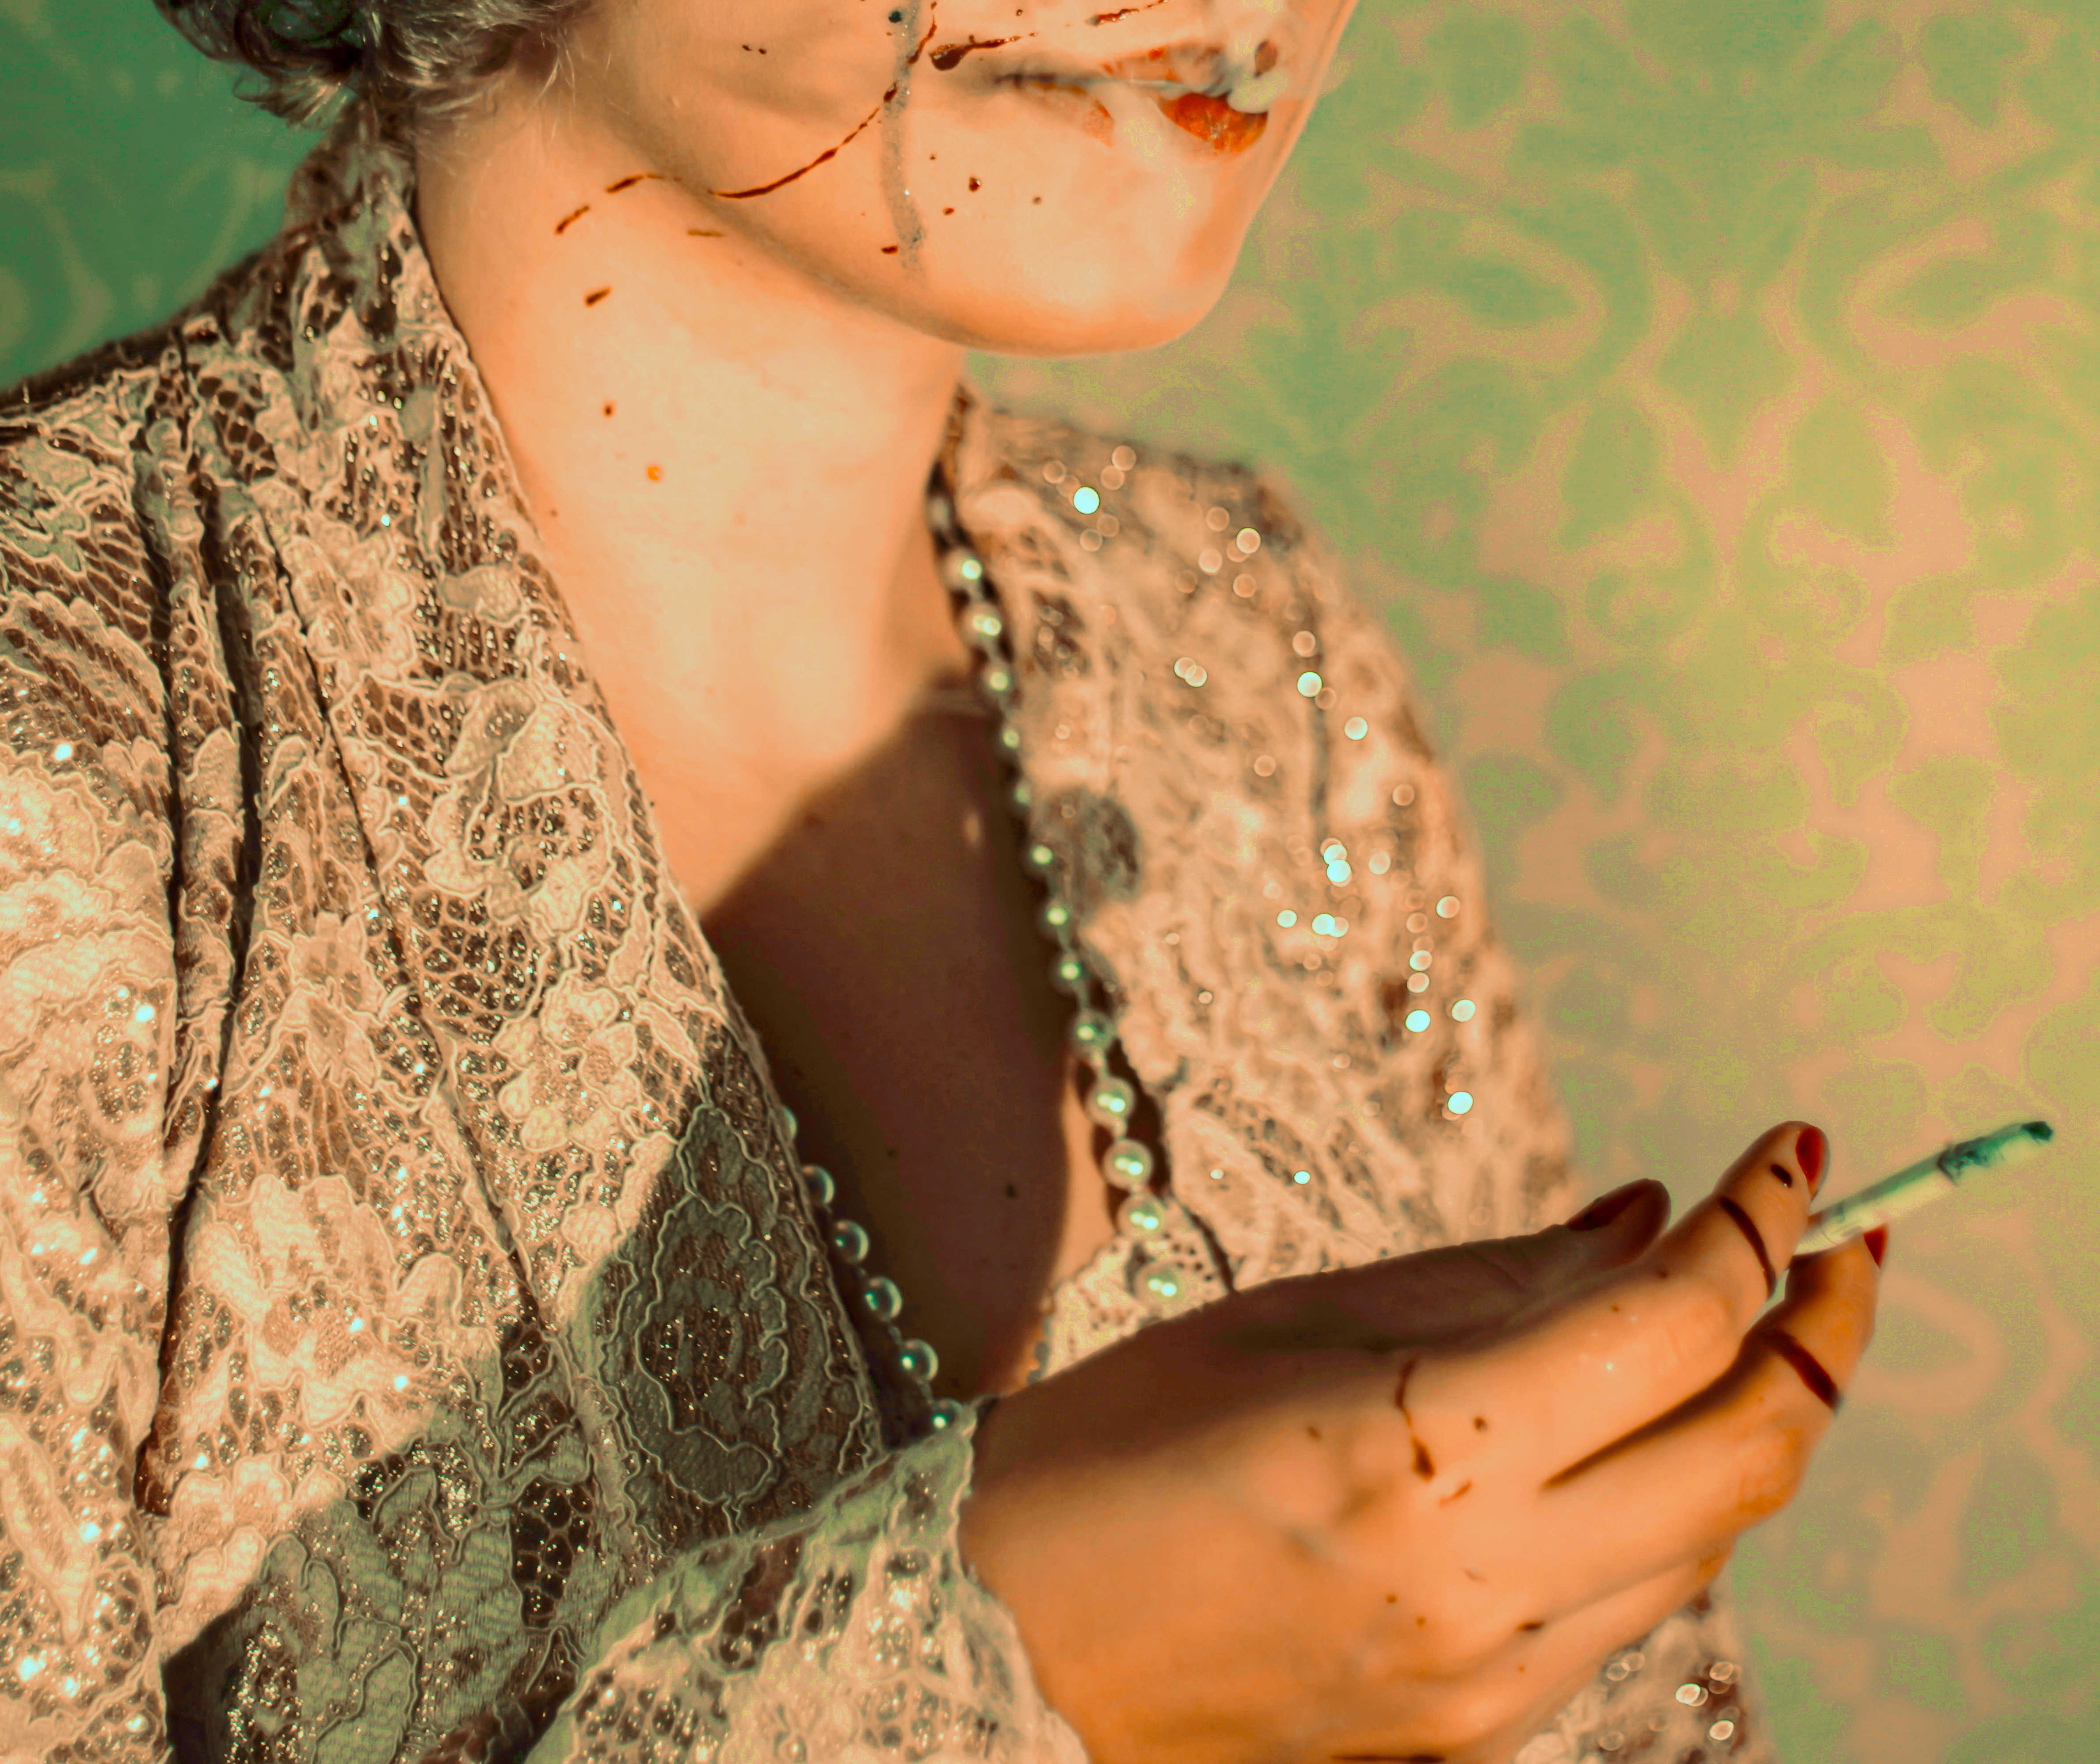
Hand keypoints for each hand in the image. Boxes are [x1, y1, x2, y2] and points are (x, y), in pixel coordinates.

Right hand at [958, 1120, 1880, 1763]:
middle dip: (1826, 1331)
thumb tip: (1653, 1223)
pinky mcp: (1483, 1734)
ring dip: (1752, 1419)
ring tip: (1741, 1321)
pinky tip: (1633, 1432)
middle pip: (1748, 1455)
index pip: (1675, 1324)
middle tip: (1840, 1234)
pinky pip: (1632, 1607)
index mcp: (1423, 1451)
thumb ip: (1493, 1280)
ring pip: (1708, 1537)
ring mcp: (1495, 1677)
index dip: (1763, 1220)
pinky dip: (1668, 1503)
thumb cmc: (1119, 1454)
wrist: (1011, 1653)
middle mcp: (1485, 1581)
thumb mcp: (1291, 1323)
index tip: (1795, 1147)